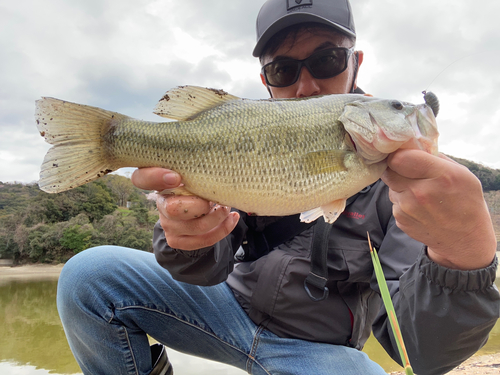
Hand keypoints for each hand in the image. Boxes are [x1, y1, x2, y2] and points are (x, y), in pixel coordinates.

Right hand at [131, 167, 238, 250]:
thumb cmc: (196, 180)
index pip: (141, 178)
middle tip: (214, 197)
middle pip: (174, 209)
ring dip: (218, 216)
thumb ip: (194, 160)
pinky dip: (223, 229)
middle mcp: (159, 204)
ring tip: (227, 205)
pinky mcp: (177, 240)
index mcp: (157, 181)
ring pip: (195, 226)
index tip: (176, 177)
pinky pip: (202, 241)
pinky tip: (232, 218)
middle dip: (201, 204)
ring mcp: (167, 224)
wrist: (193, 208)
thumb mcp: (192, 167)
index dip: (156, 178)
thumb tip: (212, 147)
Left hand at [381, 149, 496, 269]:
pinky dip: (402, 199)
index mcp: (441, 176)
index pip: (400, 157)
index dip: (399, 154)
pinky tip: (417, 206)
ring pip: (390, 185)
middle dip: (396, 167)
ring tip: (419, 191)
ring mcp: (408, 208)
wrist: (464, 239)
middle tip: (408, 170)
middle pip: (390, 170)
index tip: (404, 154)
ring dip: (399, 184)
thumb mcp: (461, 173)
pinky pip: (393, 200)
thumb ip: (436, 158)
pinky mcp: (400, 219)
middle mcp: (421, 193)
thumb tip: (412, 145)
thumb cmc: (465, 202)